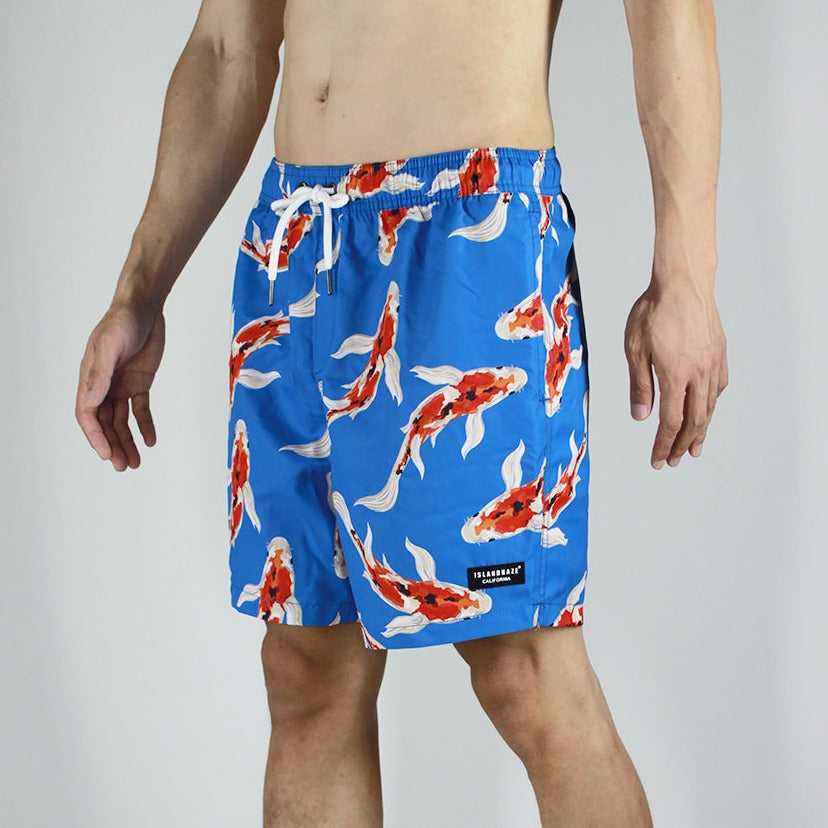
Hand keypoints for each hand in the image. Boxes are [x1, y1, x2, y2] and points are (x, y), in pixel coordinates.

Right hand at [75, 298, 165, 470]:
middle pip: (104, 423)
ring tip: (136, 463)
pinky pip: (141, 409)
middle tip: (124, 467)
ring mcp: (121, 385)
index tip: (107, 454)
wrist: (144, 306)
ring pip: (121, 421)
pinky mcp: (140, 382)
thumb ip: (101, 373)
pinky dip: (145, 425)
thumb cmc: (123, 321)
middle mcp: (104, 385)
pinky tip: (151, 441)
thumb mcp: (111, 345)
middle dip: (113, 446)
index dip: (95, 436)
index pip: (88, 414)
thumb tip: (91, 399)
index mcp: (90, 378)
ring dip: (127, 442)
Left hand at [624, 279, 727, 468]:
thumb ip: (639, 385)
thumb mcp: (635, 349)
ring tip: (695, 448)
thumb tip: (641, 416)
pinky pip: (718, 387)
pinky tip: (706, 411)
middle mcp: (698, 373)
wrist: (682, 283)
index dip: (664, 445)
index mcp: (675, 375)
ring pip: (709, 406)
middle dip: (682, 444)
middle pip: (694, 420)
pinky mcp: (719, 353)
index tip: (658, 460)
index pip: (671, 422)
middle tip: (675, 461)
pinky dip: (711, 405)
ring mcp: (712, 363)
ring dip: (701, 430)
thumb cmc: (654, 311)